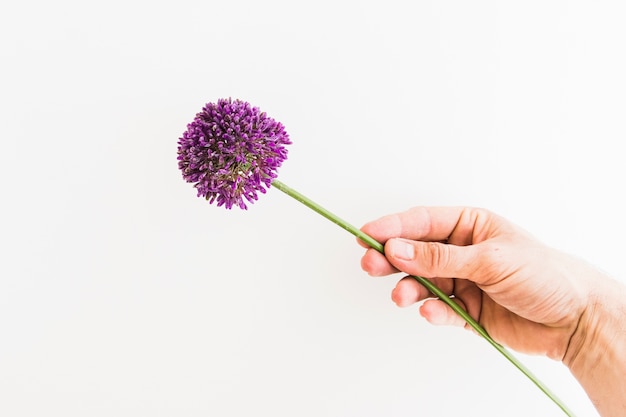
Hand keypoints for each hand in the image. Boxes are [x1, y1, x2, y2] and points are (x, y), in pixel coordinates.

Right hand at [359, 206, 598, 360]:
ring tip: (401, 296)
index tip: (365, 234)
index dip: (392, 227)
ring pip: (423, 281)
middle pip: (415, 251)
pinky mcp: (467, 310)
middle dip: (391, 258)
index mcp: (469, 226)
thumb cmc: (544, 275)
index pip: (422, 222)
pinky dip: (432, 311)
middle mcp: (462, 251)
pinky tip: (431, 311)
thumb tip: (398, 249)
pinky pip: (440, 308)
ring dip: (409, 288)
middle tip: (371, 264)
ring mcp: (463, 281)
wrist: (575, 320)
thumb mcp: (489, 260)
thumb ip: (440, 257)